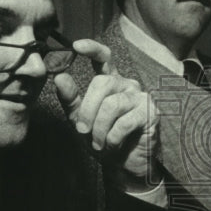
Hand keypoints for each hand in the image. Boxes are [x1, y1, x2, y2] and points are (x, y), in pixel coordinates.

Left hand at [54, 40, 159, 187]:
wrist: (124, 165)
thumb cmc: (104, 140)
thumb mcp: (81, 120)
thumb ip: (71, 100)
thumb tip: (60, 77)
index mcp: (111, 82)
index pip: (104, 58)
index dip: (92, 49)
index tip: (76, 46)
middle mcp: (127, 85)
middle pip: (102, 83)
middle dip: (88, 109)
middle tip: (82, 131)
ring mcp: (141, 98)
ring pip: (112, 104)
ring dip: (99, 128)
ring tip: (98, 143)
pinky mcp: (150, 113)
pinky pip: (124, 121)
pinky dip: (112, 137)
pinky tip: (112, 144)